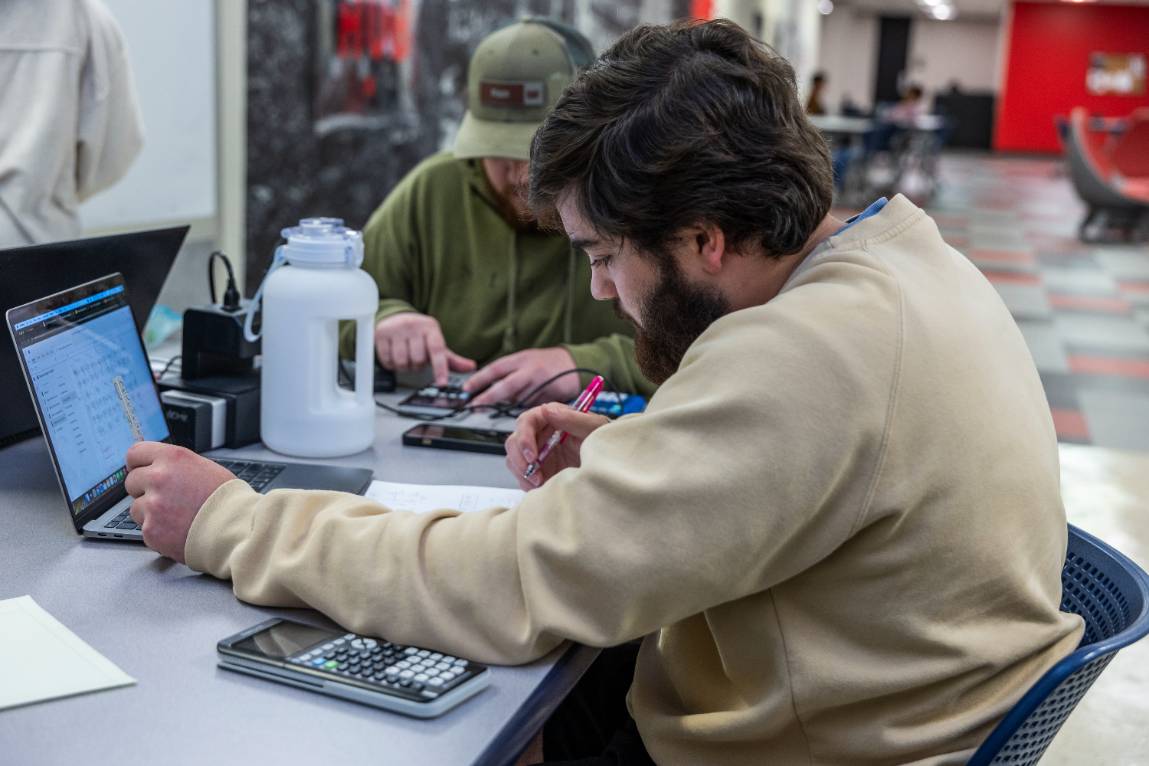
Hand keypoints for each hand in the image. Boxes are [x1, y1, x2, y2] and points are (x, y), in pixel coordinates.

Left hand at [125, 442, 235, 562]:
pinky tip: (178, 529)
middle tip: (165, 498)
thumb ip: (176, 467)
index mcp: (172, 458)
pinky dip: (158, 531)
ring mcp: (152, 505)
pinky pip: (145, 528)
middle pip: (131, 481)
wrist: (236, 529)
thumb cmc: (228, 500)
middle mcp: (158, 478)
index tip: (140, 471)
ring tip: (176, 517)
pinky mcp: (151, 530)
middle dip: (144, 490)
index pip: (135, 454)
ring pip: (136, 507)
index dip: (138, 464)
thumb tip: (159, 468)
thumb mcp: (204, 468)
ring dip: (150, 512)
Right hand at [375, 313, 476, 385]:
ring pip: (401, 361)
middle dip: (417, 365)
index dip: (440, 369)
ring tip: (406, 358)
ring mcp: (396, 329)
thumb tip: (470, 367)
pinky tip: (394, 356)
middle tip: (416, 359)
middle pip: (418, 360)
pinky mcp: (381, 334)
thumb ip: (452, 359)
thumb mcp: (436, 343)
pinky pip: (387, 360)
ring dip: (404, 366)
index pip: (437, 351)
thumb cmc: (418, 334)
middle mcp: (414, 326)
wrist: (396, 317)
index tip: (442, 383)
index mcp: (431, 328)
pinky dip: (391, 364)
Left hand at [464, 347, 579, 407]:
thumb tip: (486, 390)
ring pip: (518, 400)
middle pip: (505, 386)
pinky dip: (525, 410)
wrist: (574, 365)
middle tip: (475, 406)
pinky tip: (527, 409)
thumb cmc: (546, 363)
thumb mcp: (525, 361)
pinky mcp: (550, 396)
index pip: (496, 369)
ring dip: (509, 407)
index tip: (467, 389)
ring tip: (502, 411)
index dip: (479, 379)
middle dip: (488, 398)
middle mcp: (530, 370)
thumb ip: (508, 374)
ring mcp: (540, 384)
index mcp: (521, 359)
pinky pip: (532, 406)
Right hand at [505, 402, 608, 489]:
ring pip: (514, 459)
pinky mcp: (538, 471)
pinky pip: (521, 476)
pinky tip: (541, 486)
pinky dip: (527, 483)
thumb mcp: (595, 428)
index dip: (524, 437)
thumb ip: (573, 418)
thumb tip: (548, 411)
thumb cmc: (606, 443)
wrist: (609, 470)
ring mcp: (538, 453)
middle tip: (534, 475)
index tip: (532, 456)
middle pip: (514, 441)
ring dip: (523, 472)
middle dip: (520, 459)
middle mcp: (542, 434)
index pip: (527, 421)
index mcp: (553, 418)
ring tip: (540, 482)